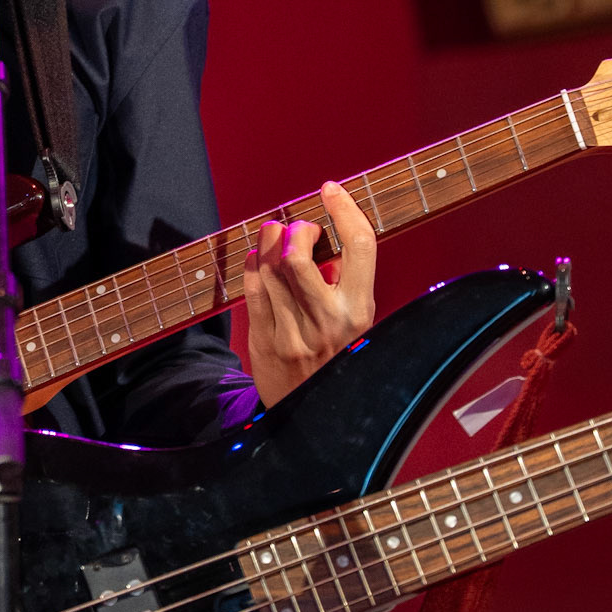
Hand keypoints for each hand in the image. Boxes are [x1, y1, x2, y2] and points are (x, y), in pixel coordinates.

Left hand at [242, 180, 375, 407]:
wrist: (317, 421)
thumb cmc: (340, 359)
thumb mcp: (357, 323)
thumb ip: (346, 284)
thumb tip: (327, 241)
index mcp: (361, 312)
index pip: (360, 246)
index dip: (345, 210)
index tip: (331, 190)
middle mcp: (328, 322)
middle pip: (300, 255)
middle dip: (294, 228)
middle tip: (297, 227)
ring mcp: (293, 333)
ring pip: (270, 267)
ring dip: (269, 239)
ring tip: (275, 235)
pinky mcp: (264, 342)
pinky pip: (251, 289)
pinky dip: (252, 264)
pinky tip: (257, 258)